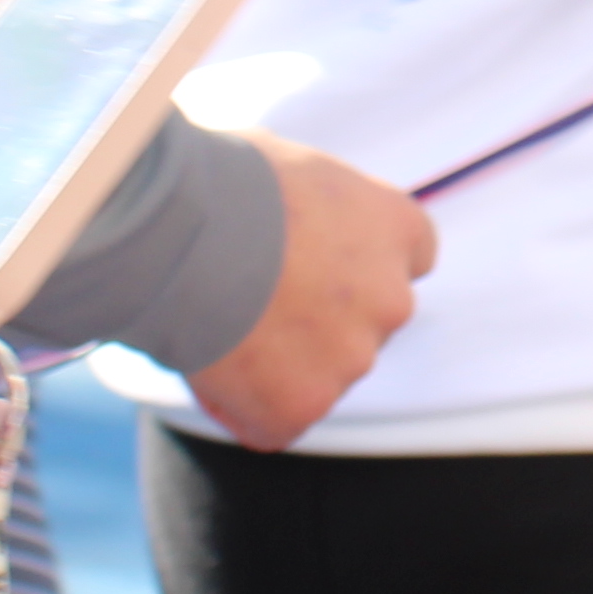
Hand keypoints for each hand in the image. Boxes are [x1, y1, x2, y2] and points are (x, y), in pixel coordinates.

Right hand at [190, 135, 435, 446]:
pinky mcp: (305, 403)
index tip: (316, 267)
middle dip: (317, 321)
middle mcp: (392, 298)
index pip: (408, 260)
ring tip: (221, 324)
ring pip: (319, 375)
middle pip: (362, 324)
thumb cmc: (224, 184)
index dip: (354, 268)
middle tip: (253, 301)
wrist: (183, 231)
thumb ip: (321, 213)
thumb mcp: (297, 171)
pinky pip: (276, 421)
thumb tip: (294, 227)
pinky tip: (210, 364)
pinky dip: (244, 407)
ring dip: (277, 365)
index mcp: (398, 227)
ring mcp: (352, 357)